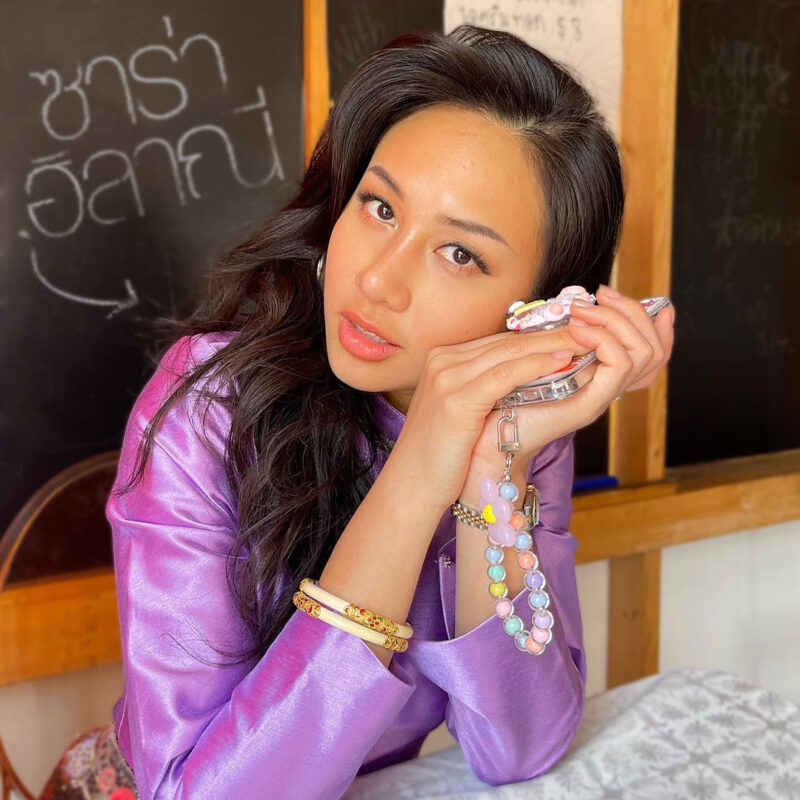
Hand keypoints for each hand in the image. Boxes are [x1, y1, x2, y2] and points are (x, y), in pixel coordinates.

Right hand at [394, 325, 582, 505]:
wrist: (411, 484)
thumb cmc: (439, 454)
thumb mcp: (459, 412)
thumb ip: (481, 388)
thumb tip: (522, 380)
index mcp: (443, 360)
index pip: (499, 341)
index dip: (538, 336)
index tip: (571, 334)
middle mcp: (443, 361)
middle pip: (507, 341)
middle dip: (552, 334)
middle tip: (589, 329)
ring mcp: (447, 377)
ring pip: (510, 352)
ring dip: (552, 344)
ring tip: (586, 340)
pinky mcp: (456, 399)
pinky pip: (505, 375)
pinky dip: (536, 366)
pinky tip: (562, 361)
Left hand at [468, 284, 675, 475]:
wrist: (493, 437)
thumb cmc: (509, 396)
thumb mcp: (540, 358)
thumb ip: (560, 337)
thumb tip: (576, 305)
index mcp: (601, 375)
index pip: (652, 351)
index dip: (655, 323)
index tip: (628, 296)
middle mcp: (608, 387)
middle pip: (652, 348)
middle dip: (631, 311)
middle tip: (599, 296)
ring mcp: (601, 397)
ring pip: (641, 353)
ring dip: (614, 321)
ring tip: (583, 313)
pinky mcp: (589, 405)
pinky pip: (619, 366)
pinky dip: (603, 340)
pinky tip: (577, 331)